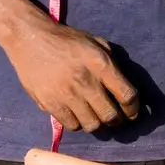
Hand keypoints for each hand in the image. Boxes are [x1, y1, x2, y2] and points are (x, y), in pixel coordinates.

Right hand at [3, 17, 139, 132]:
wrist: (31, 39)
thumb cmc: (67, 40)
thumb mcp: (96, 43)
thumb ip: (112, 63)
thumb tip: (124, 86)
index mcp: (101, 64)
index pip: (127, 95)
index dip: (134, 108)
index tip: (132, 112)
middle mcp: (86, 82)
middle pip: (110, 115)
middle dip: (117, 120)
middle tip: (115, 119)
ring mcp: (67, 95)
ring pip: (92, 125)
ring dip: (98, 124)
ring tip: (96, 117)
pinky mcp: (50, 104)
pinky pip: (71, 125)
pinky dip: (78, 124)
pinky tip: (77, 115)